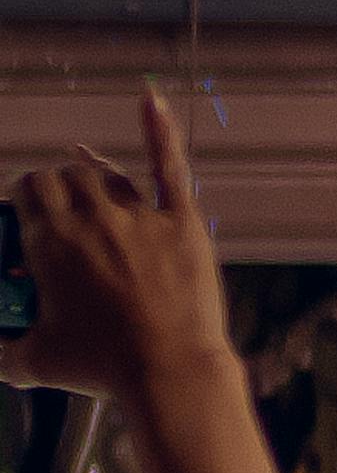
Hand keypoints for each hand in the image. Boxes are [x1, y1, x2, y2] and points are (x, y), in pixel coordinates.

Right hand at [0, 95, 241, 412]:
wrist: (170, 373)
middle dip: (59, 188)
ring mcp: (139, 218)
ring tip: (92, 189)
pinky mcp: (183, 225)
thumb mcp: (35, 361)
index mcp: (48, 239)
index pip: (27, 191)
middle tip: (64, 211)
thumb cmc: (101, 368)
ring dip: (95, 178)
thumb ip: (2, 351)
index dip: (28, 199)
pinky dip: (159, 131)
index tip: (31, 215)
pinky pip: (169, 167)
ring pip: (108, 175)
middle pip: (65, 176)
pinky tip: (150, 99)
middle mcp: (91, 218)